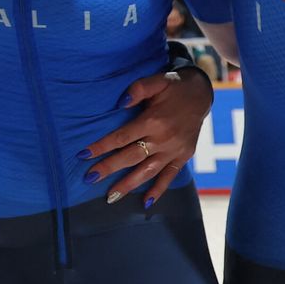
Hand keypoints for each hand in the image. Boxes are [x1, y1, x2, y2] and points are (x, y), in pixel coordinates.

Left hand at [80, 67, 213, 207]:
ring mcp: (174, 150)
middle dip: (108, 168)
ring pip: (148, 172)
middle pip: (131, 157)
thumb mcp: (156, 81)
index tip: (83, 155)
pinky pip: (170, 176)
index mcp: (153, 121)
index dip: (101, 146)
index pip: (121, 137)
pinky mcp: (183, 156)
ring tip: (110, 197)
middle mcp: (163, 139)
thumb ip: (137, 89)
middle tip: (89, 178)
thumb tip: (120, 102)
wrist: (201, 94)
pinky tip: (146, 203)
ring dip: (128, 185)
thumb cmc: (173, 86)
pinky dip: (158, 190)